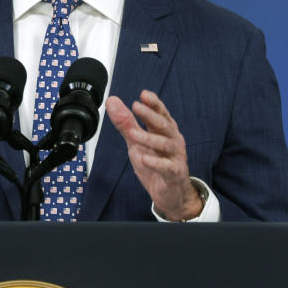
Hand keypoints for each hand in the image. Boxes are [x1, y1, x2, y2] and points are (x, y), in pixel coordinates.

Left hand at [106, 90, 203, 220]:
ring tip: (133, 133)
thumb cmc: (156, 163)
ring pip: (165, 144)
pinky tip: (143, 159)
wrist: (170, 193)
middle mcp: (173, 140)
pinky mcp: (174, 173)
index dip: (154, 103)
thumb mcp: (136, 142)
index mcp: (164, 131)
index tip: (143, 94)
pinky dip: (155, 163)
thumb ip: (125, 123)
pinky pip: (166, 167)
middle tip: (136, 107)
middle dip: (150, 115)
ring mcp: (175, 157)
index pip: (161, 113)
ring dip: (148, 138)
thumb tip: (112, 101)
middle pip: (164, 125)